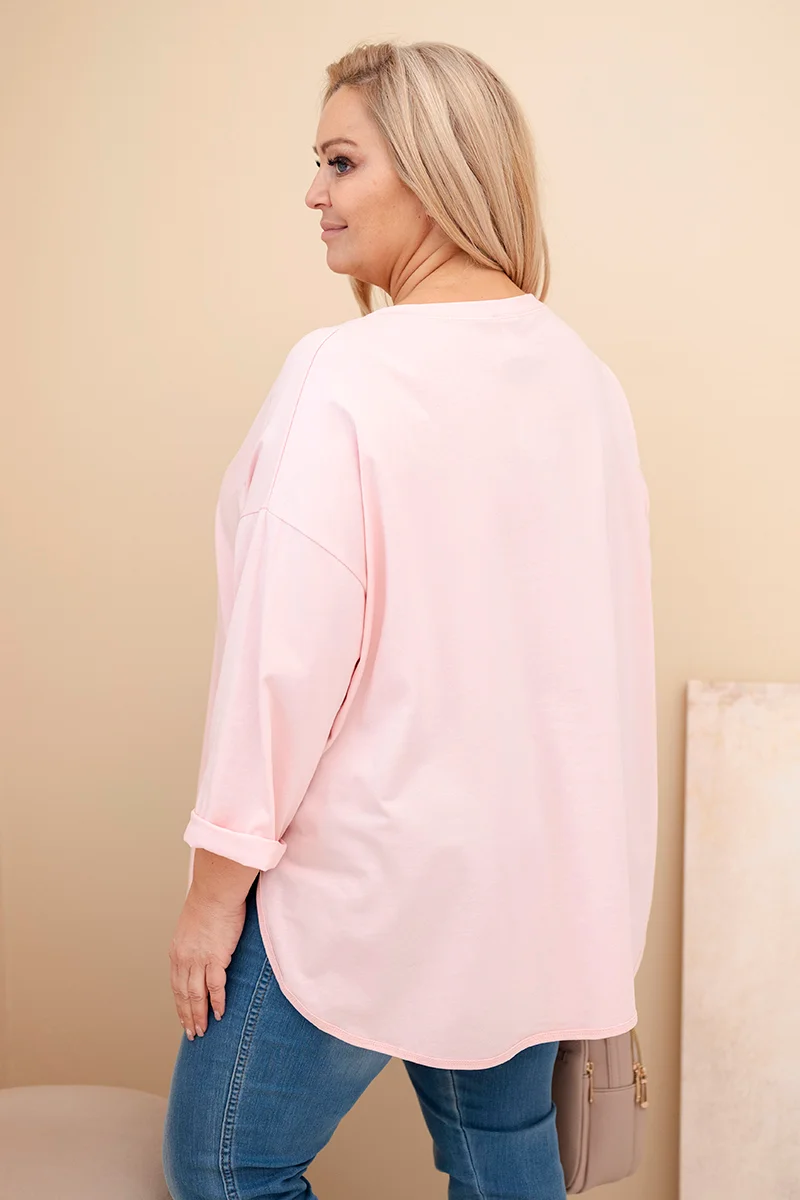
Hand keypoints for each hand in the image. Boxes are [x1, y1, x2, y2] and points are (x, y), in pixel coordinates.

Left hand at [168, 886, 245, 1038]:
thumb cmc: (208, 903)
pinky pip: (216, 986)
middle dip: (187, 1016)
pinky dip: (217, 1002)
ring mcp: (199, 960)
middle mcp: (184, 959)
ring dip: (199, 1015)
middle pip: (183, 995)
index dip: (180, 1005)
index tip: (184, 1018)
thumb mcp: (192, 926)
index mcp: (177, 952)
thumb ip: (193, 942)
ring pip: (196, 995)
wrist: (215, 891)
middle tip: (192, 1033)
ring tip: (203, 1030)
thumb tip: (200, 949)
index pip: (176, 985)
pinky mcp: (216, 957)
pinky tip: (219, 1014)